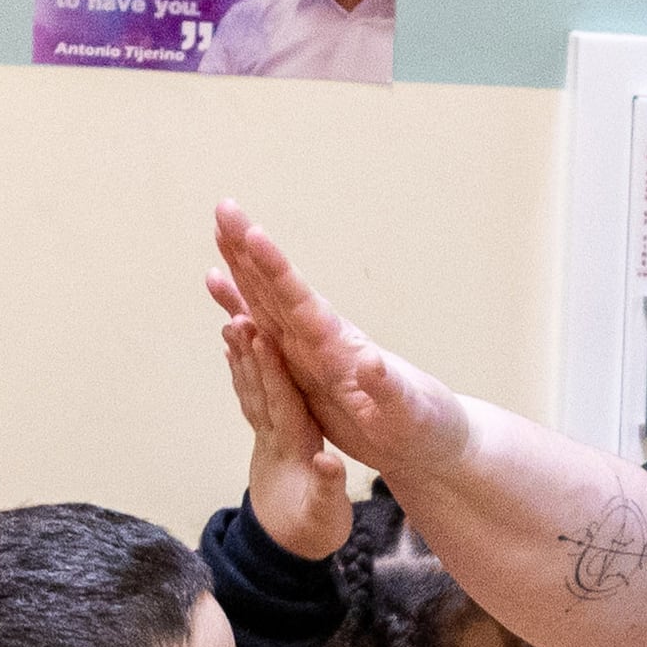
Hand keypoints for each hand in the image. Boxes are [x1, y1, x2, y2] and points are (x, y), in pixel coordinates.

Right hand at [211, 199, 479, 488]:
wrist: (429, 439)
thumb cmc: (424, 425)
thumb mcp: (408, 413)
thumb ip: (387, 390)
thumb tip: (370, 363)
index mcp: (341, 349)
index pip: (302, 301)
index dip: (276, 270)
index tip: (252, 234)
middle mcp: (321, 341)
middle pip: (277, 288)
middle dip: (249, 251)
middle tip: (223, 207)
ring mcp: (311, 353)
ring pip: (266, 304)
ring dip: (242, 271)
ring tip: (217, 234)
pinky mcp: (303, 372)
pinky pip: (265, 339)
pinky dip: (243, 316)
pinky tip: (225, 301)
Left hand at [223, 320, 352, 560]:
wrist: (285, 553)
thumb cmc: (313, 532)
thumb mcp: (326, 516)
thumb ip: (328, 489)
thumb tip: (328, 463)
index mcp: (294, 451)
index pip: (281, 405)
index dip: (271, 372)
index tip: (263, 337)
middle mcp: (274, 439)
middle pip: (259, 390)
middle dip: (249, 353)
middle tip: (236, 313)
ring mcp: (266, 439)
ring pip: (250, 391)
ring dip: (240, 356)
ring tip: (230, 318)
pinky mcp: (266, 439)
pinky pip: (251, 398)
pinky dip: (243, 372)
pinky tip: (236, 349)